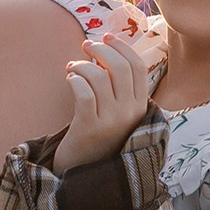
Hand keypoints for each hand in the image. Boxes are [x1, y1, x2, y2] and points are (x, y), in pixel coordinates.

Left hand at [54, 33, 154, 171]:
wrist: (82, 172)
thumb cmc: (97, 136)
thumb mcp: (117, 114)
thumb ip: (119, 88)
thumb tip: (106, 50)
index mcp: (140, 107)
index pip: (138, 67)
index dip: (122, 47)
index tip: (107, 37)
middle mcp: (130, 113)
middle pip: (120, 67)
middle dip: (101, 49)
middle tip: (86, 46)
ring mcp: (111, 122)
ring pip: (99, 76)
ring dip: (82, 65)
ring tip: (73, 69)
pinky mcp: (89, 128)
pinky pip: (83, 92)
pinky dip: (74, 79)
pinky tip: (69, 80)